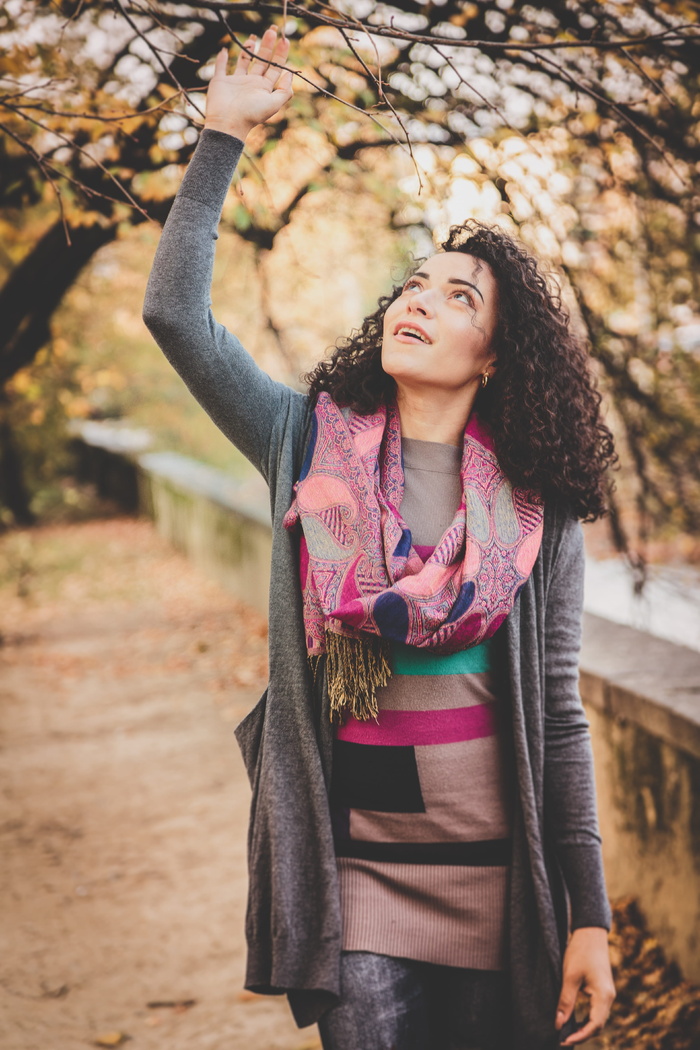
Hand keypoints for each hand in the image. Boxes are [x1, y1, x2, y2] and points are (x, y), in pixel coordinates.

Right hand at [204, 27, 292, 141]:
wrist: (228, 123)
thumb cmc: (252, 114)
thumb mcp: (274, 104)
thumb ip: (284, 90)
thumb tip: (290, 74)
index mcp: (263, 88)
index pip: (274, 68)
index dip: (280, 54)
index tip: (285, 40)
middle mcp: (251, 83)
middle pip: (261, 61)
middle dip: (267, 46)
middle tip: (272, 30)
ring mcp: (235, 82)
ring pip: (243, 61)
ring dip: (248, 49)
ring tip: (255, 37)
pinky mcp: (220, 81)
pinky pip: (221, 67)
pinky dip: (222, 58)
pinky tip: (225, 49)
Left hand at [555, 927, 615, 1044]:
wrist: (591, 932)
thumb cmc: (580, 951)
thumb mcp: (570, 976)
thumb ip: (565, 1001)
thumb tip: (559, 1024)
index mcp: (604, 995)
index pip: (595, 1025)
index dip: (580, 1035)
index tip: (564, 1040)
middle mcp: (609, 997)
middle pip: (598, 1025)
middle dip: (582, 1034)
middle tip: (563, 1039)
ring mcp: (607, 993)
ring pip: (598, 1018)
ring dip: (584, 1027)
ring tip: (566, 1032)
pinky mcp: (603, 989)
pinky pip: (596, 1010)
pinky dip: (586, 1018)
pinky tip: (574, 1019)